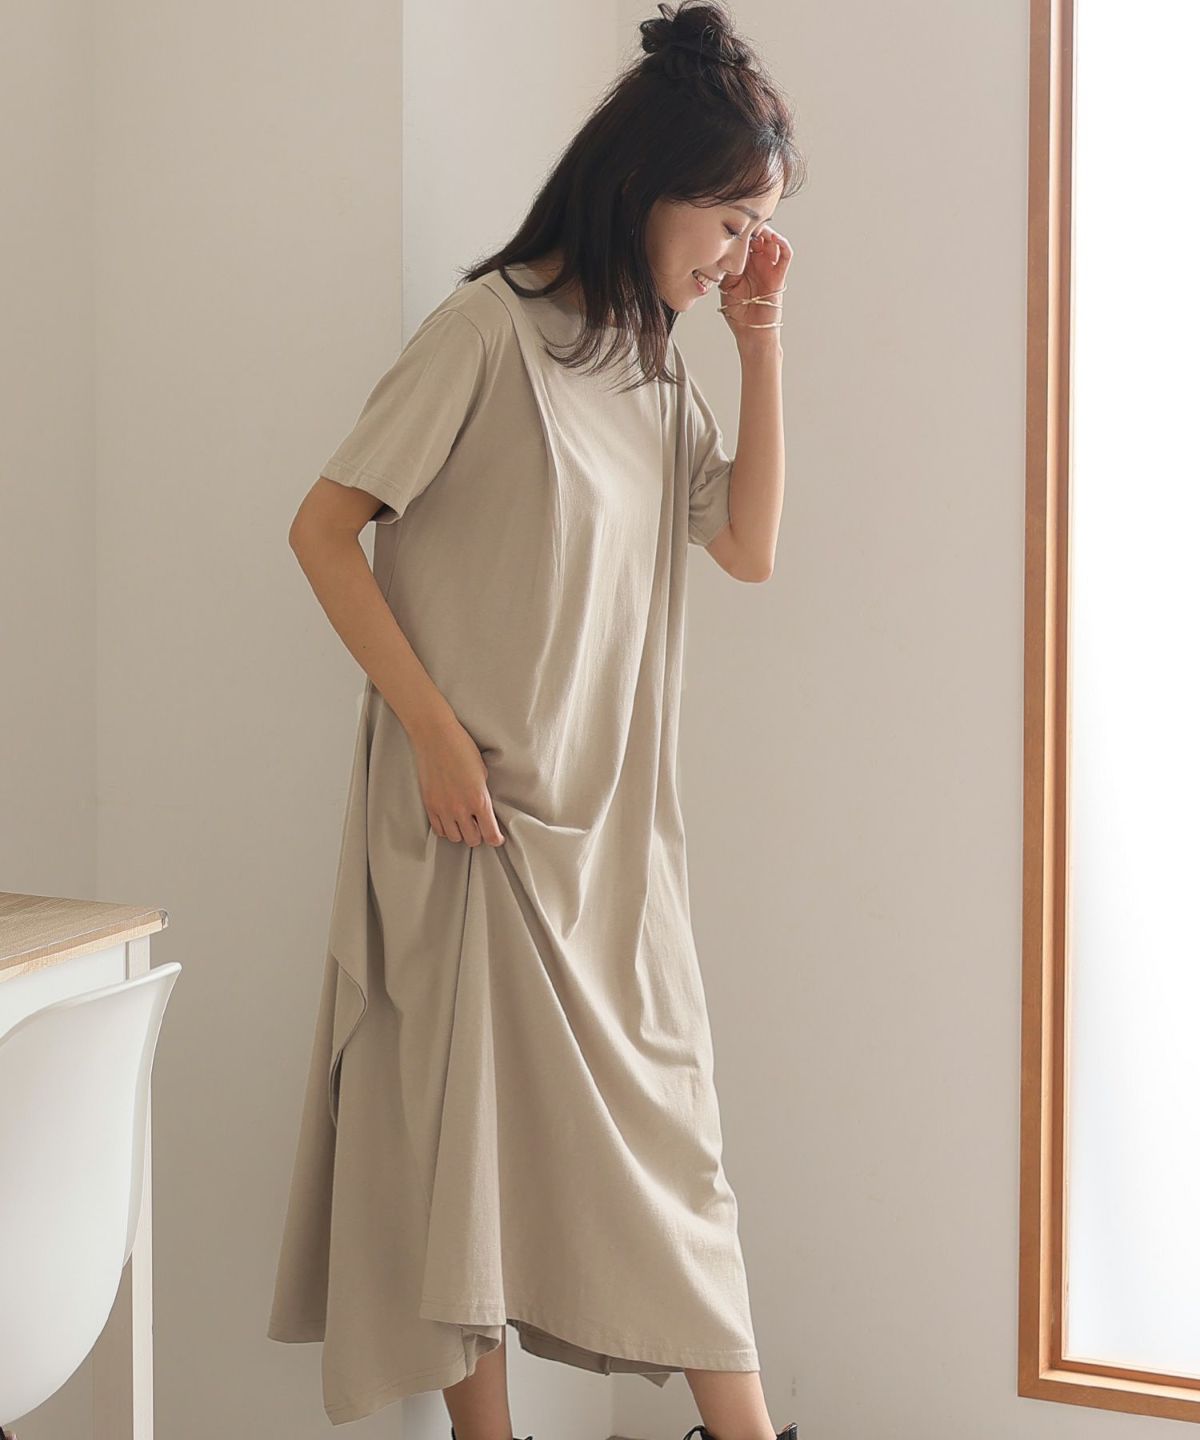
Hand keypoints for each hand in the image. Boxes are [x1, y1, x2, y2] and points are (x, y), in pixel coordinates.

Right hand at [411, 718, 505, 846]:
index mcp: (479, 800)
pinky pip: (439, 830)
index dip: (496, 839)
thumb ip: (483, 794)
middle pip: (473, 840)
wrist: (435, 737)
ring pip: (455, 838)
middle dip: (479, 835)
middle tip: (480, 826)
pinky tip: (450, 820)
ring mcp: (443, 809)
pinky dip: (446, 829)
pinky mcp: (429, 805)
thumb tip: (483, 808)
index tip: (497, 837)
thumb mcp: (482, 772)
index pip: (490, 835)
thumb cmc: (462, 748)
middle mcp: (461, 808)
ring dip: (462, 833)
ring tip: (464, 822)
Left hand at [718, 223, 791, 334]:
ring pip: (772, 241)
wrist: (751, 332)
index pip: (743, 240)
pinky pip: (785, 255)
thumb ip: (725, 267)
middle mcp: (757, 263)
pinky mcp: (779, 275)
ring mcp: (769, 268)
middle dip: (752, 227)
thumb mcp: (724, 285)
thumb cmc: (737, 313)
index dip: (740, 230)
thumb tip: (722, 250)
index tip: (732, 223)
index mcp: (742, 264)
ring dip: (766, 232)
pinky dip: (783, 243)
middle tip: (745, 222)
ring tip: (758, 229)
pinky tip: (774, 238)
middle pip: (758, 236)